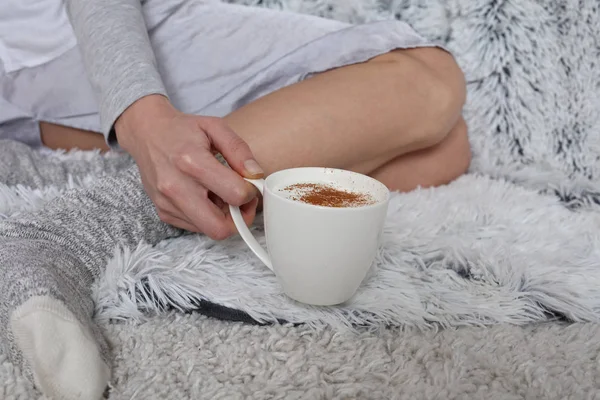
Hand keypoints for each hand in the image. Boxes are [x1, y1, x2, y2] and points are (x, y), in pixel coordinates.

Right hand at [115, 95, 263, 238]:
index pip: (234, 194)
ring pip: (209, 230)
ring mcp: (167, 203)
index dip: (250, 193)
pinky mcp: (163, 212)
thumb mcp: (215, 127)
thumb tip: (256, 175)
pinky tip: (205, 197)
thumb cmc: (183, 130)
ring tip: (221, 195)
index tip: (249, 185)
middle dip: (239, 218)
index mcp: (192, 162)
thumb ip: (239, 150)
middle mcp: (176, 187)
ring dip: (223, 217)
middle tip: (241, 202)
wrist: (147, 133)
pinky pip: (196, 227)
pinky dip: (207, 217)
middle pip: (220, 227)